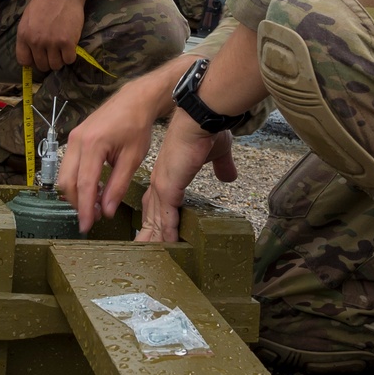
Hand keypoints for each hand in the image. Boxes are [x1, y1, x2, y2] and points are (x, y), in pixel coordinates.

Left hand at [15, 0, 101, 72]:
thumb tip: (30, 52)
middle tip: (54, 52)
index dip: (32, 61)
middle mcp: (36, 41)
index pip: (24, 60)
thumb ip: (27, 35)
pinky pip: (69, 60)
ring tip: (62, 49)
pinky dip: (71, 56)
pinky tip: (70, 47)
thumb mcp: (28, 17)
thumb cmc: (46, 0)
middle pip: (42, 65)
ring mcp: (52, 43)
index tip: (39, 57)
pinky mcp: (68, 42)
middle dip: (48, 61)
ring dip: (60, 60)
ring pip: (56, 65)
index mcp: (23, 35)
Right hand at [58, 57, 187, 232]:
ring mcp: (73, 138)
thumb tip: (106, 211)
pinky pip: (69, 165)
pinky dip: (77, 180)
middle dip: (77, 203)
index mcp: (93, 144)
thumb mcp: (132, 158)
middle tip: (92, 218)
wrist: (134, 100)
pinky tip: (93, 188)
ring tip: (94, 204)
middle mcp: (77, 140)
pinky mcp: (74, 138)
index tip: (86, 227)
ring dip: (75, 193)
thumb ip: (118, 186)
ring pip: (64, 174)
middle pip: (67, 182)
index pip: (84, 185)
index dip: (84, 209)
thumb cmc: (137, 125)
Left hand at [135, 113, 237, 242]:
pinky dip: (168, 232)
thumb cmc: (206, 131)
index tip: (153, 230)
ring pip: (156, 218)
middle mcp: (160, 180)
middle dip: (148, 232)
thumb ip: (221, 166)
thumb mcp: (217, 152)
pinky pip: (167, 216)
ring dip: (155, 237)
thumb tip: (229, 177)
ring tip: (152, 256)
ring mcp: (163, 184)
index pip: (158, 200)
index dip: (155, 215)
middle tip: (143, 251)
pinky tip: (169, 246)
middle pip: (151, 213)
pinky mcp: (169, 187)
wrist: (200, 118)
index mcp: (168, 173)